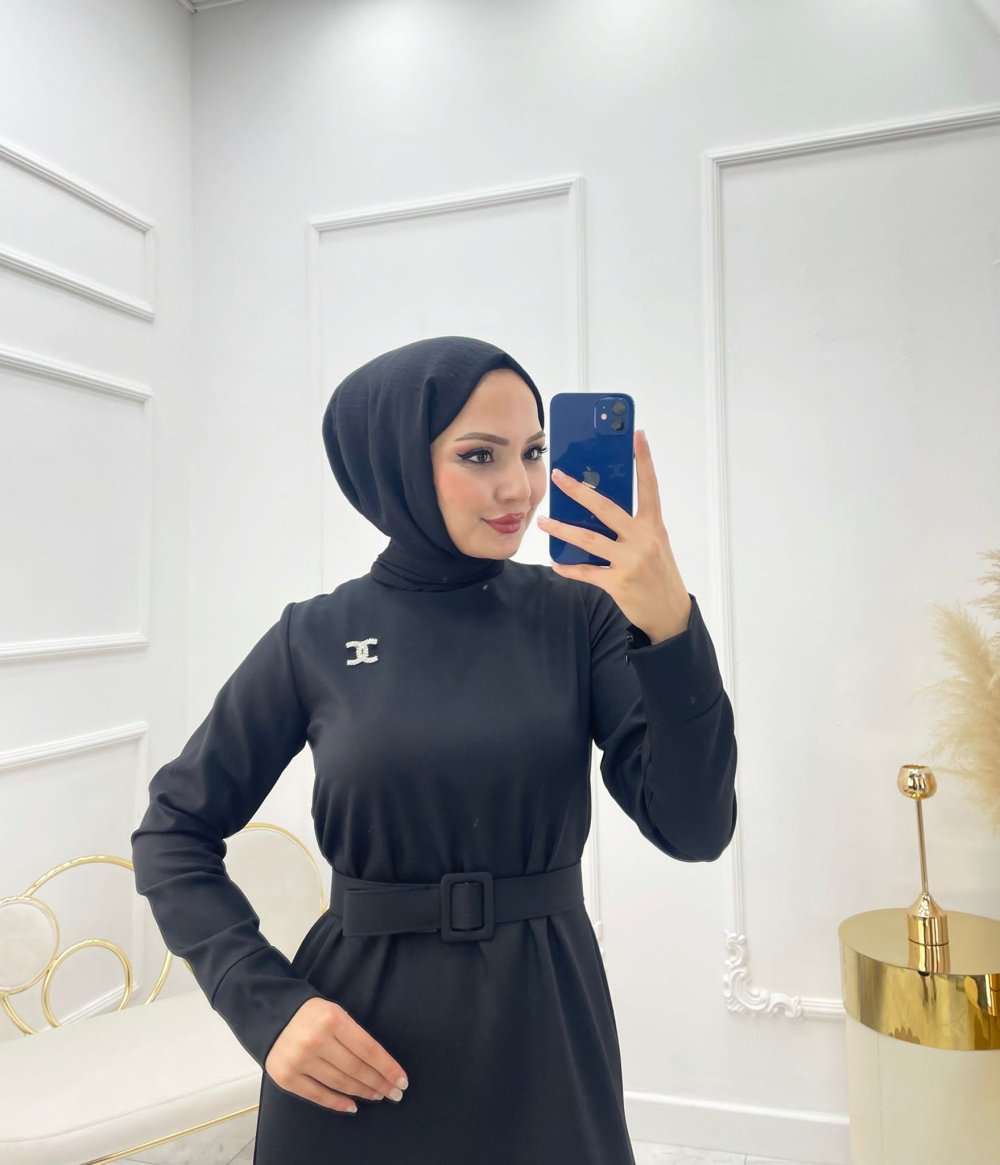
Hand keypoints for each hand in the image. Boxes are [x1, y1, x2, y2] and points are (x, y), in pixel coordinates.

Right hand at [265, 997, 408, 1112]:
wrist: (272, 1015)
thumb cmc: (311, 1014)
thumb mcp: (336, 1013)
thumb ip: (354, 1036)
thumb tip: (380, 1065)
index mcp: (333, 1019)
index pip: (368, 1049)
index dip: (387, 1067)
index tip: (401, 1080)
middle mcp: (316, 1040)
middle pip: (356, 1068)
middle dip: (379, 1082)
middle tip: (394, 1092)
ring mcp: (299, 1060)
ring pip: (339, 1083)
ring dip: (362, 1092)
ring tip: (377, 1095)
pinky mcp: (286, 1077)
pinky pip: (317, 1095)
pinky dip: (338, 1103)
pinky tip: (353, 1106)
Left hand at [537, 429, 692, 642]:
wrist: (670, 613)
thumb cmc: (659, 573)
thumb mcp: (654, 543)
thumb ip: (633, 525)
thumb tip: (599, 507)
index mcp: (654, 526)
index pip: (649, 486)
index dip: (644, 460)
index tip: (636, 434)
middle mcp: (643, 539)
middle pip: (606, 508)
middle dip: (579, 491)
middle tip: (559, 476)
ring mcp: (630, 561)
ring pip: (588, 539)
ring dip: (562, 530)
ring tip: (543, 522)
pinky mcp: (618, 583)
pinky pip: (586, 572)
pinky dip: (569, 567)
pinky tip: (556, 563)